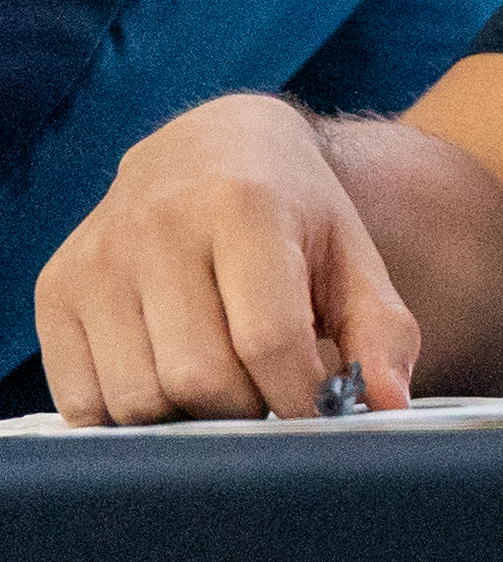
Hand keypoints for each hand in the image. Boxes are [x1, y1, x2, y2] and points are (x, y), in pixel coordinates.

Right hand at [34, 93, 419, 423]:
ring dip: (190, 415)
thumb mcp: (351, 255)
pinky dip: (131, 415)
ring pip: (139, 399)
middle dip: (247, 407)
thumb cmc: (293, 211)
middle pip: (199, 378)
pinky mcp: (55, 290)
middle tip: (268, 390)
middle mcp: (158, 226)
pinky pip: (83, 402)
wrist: (210, 146)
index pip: (268, 339)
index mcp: (243, 205)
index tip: (317, 410)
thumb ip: (381, 332)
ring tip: (222, 379)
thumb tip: (389, 407)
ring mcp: (96, 259)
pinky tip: (167, 378)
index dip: (300, 395)